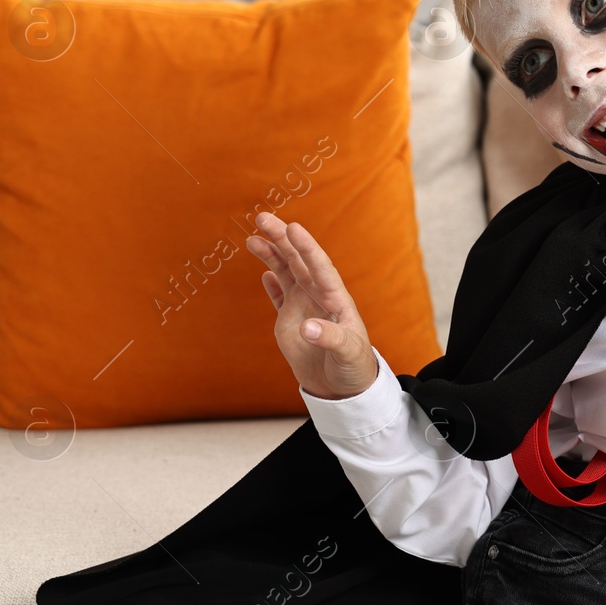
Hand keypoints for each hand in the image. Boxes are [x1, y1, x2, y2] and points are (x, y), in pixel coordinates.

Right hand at [245, 211, 378, 399]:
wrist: (342, 386)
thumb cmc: (352, 367)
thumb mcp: (347, 353)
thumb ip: (330, 338)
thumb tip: (307, 328)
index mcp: (336, 299)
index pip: (321, 267)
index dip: (307, 248)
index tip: (293, 228)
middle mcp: (318, 296)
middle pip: (298, 261)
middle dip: (281, 239)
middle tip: (262, 218)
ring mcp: (304, 306)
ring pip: (286, 273)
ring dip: (271, 254)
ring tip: (253, 238)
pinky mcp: (290, 320)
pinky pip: (279, 296)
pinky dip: (272, 284)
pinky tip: (264, 271)